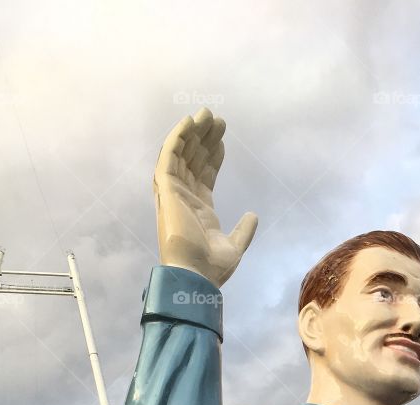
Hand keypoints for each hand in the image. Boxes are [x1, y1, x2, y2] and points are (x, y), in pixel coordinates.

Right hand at [153, 107, 257, 288]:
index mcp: (199, 210)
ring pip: (182, 154)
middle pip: (193, 160)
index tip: (223, 140)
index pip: (205, 176)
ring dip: (193, 133)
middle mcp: (184, 198)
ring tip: (208, 114)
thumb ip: (244, 230)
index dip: (213, 156)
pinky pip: (169, 156)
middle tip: (218, 119)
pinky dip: (177, 138)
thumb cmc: (212, 268)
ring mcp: (174, 193)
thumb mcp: (234, 246)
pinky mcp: (167, 189)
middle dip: (205, 139)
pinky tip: (189, 122)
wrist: (196, 275)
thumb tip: (253, 216)